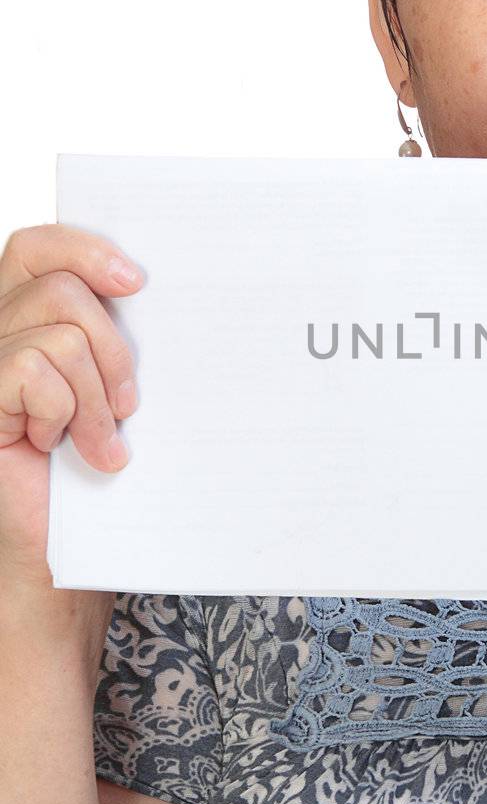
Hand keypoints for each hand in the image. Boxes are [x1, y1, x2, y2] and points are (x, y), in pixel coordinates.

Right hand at [0, 224, 143, 587]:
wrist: (60, 558)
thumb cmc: (89, 475)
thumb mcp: (112, 392)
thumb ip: (110, 338)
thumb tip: (147, 289)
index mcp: (21, 318)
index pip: (36, 246)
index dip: (83, 248)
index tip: (137, 282)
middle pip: (57, 284)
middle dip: (111, 344)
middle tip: (128, 401)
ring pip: (57, 334)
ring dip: (94, 394)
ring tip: (97, 440)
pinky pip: (31, 368)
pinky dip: (63, 410)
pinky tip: (59, 449)